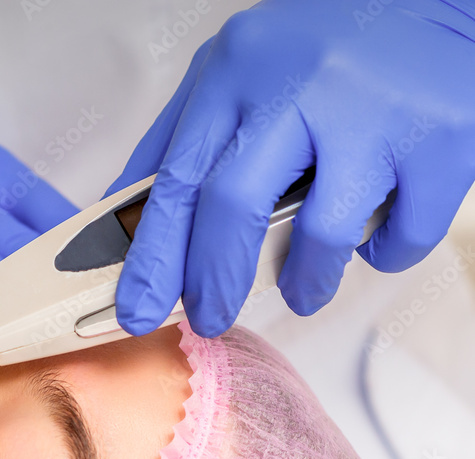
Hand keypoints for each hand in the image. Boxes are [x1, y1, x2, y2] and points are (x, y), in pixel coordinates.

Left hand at [106, 0, 474, 334]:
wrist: (440, 4)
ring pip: (321, 235)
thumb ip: (187, 135)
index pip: (177, 180)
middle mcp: (300, 83)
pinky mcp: (436, 141)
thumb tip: (129, 212)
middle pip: (233, 208)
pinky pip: (398, 237)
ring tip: (305, 287)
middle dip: (214, 282)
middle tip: (211, 317)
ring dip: (306, 282)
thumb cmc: (330, 51)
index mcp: (239, 69)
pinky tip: (375, 232)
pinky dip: (383, 253)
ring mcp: (371, 112)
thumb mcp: (242, 70)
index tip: (138, 310)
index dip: (153, 258)